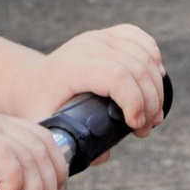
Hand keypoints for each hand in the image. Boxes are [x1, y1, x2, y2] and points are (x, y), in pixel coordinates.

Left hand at [23, 22, 166, 146]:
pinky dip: (152, 55)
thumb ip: (75, 145)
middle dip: (150, 102)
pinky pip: (138, 37)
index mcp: (72, 68)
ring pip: (142, 54)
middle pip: (135, 68)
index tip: (135, 126)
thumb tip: (103, 155)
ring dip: (155, 87)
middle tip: (147, 128)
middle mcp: (87, 47)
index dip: (134, 101)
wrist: (31, 81)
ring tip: (153, 114)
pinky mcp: (106, 35)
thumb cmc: (40, 106)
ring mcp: (98, 38)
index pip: (115, 76)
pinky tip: (157, 75)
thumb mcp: (50, 128)